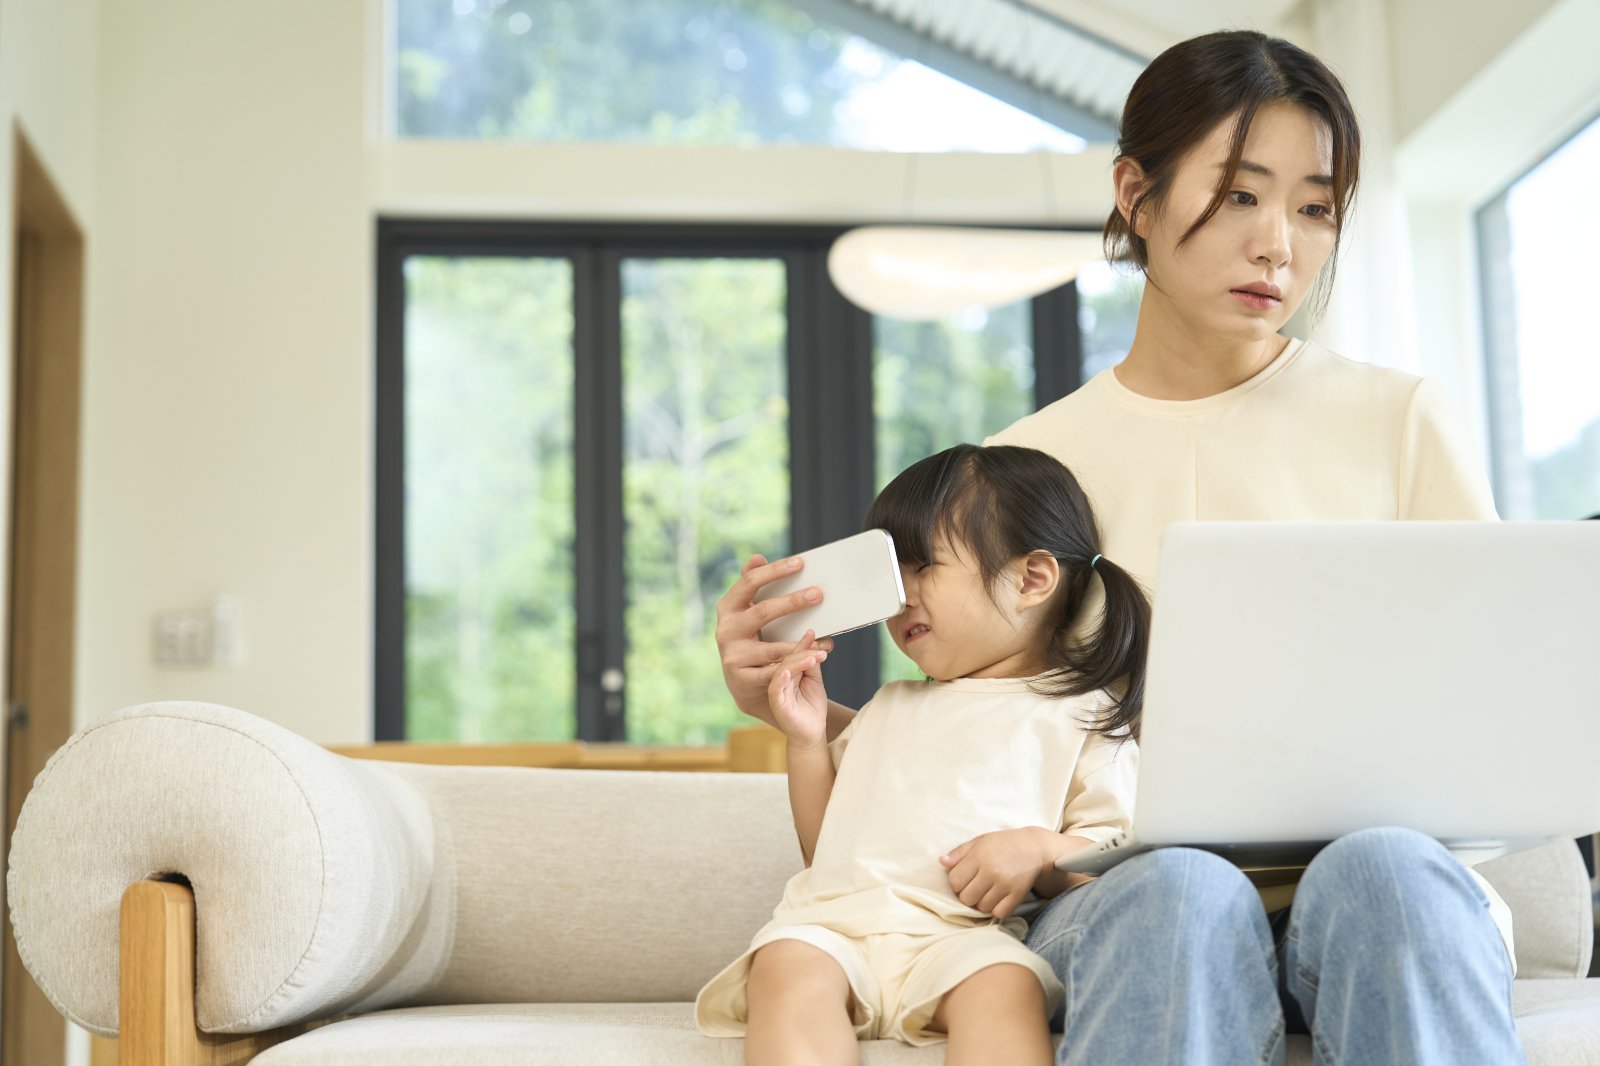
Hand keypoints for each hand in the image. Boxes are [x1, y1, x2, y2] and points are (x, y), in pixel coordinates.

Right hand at [716, 554, 835, 720]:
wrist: (744, 684)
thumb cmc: (752, 640)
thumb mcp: (748, 613)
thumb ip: (753, 587)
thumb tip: (756, 557)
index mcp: (728, 607)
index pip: (749, 582)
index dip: (773, 571)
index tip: (800, 563)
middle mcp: (726, 629)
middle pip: (762, 611)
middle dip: (792, 602)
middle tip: (818, 594)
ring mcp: (732, 655)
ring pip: (772, 648)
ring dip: (801, 642)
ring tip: (825, 637)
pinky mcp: (741, 678)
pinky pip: (775, 670)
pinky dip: (797, 664)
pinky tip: (815, 658)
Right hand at [767, 631, 829, 749]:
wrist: (813, 732)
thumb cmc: (812, 707)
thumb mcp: (815, 680)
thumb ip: (812, 664)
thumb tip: (814, 644)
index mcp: (787, 673)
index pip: (792, 654)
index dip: (802, 644)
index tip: (813, 634)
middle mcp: (780, 680)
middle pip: (786, 660)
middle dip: (802, 652)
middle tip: (818, 649)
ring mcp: (777, 691)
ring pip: (781, 671)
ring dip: (796, 663)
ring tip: (811, 658)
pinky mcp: (777, 703)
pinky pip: (775, 689)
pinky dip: (781, 679)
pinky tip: (788, 672)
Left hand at [939, 828, 1058, 919]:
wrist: (1034, 848)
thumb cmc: (1003, 843)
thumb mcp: (980, 841)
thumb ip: (959, 852)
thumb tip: (942, 862)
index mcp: (979, 856)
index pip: (955, 881)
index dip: (956, 882)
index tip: (964, 878)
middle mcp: (992, 871)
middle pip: (966, 898)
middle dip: (967, 894)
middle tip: (975, 886)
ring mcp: (1005, 885)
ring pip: (981, 907)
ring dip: (981, 902)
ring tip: (987, 891)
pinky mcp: (1017, 895)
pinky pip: (999, 913)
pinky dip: (996, 909)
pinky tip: (997, 898)